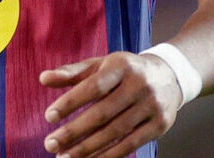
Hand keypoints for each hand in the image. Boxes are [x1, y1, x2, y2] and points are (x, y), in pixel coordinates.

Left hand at [40, 51, 182, 157]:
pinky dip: (108, 156)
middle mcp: (139, 84)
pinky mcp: (159, 125)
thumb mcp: (101, 65)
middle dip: (73, 131)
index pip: (93, 86)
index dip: (71, 102)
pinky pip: (130, 144)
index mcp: (122, 65)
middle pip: (103, 113)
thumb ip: (72, 72)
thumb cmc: (125, 71)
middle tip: (50, 144)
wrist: (169, 75)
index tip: (49, 117)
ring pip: (115, 132)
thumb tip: (43, 78)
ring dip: (87, 149)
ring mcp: (151, 105)